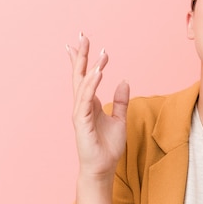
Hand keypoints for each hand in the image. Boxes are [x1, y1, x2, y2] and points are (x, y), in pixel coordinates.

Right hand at [66, 33, 129, 179]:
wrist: (103, 167)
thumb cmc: (108, 146)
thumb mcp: (120, 119)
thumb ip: (121, 101)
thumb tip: (123, 81)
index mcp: (89, 103)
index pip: (85, 77)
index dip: (84, 60)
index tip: (86, 42)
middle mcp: (81, 105)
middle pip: (79, 75)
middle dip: (80, 55)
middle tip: (82, 36)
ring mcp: (79, 113)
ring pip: (83, 84)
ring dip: (90, 67)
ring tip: (97, 52)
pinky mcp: (81, 122)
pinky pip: (86, 99)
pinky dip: (92, 84)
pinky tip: (98, 72)